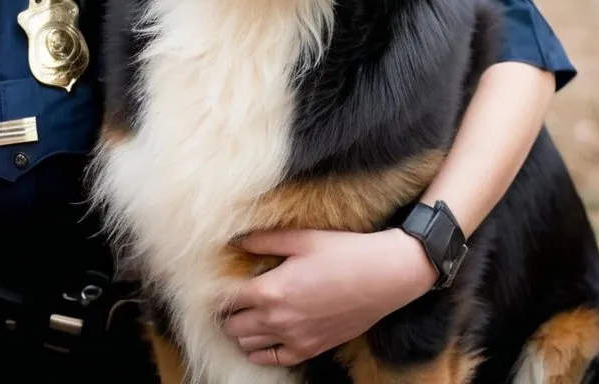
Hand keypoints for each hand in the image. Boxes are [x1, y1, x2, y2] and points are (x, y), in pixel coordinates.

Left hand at [220, 227, 437, 367]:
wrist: (383, 277)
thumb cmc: (343, 252)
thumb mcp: (301, 239)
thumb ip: (264, 240)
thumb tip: (235, 240)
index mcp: (272, 290)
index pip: (228, 299)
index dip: (218, 292)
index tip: (215, 284)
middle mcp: (279, 320)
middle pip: (233, 326)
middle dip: (225, 313)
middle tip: (227, 299)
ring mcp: (295, 338)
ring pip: (249, 345)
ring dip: (240, 332)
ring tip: (242, 315)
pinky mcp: (311, 349)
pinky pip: (274, 360)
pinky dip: (260, 352)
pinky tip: (259, 340)